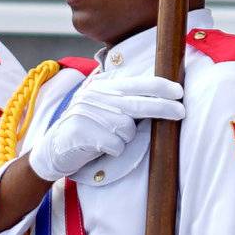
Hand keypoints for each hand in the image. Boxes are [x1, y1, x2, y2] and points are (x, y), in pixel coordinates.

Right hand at [27, 73, 182, 184]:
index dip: (160, 86)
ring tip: (110, 139)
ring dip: (125, 139)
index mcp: (103, 86)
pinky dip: (113, 150)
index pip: (137, 83)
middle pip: (137, 103)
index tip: (179, 91)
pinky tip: (100, 148)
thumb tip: (161, 98)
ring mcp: (86, 112)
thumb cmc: (87, 128)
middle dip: (163, 107)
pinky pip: (114, 144)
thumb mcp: (103, 107)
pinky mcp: (80, 131)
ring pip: (127, 129)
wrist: (52, 149)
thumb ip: (125, 101)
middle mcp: (95, 95)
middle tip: (181, 112)